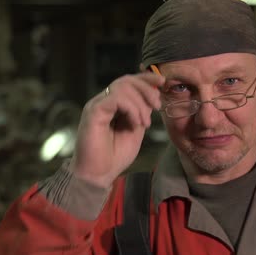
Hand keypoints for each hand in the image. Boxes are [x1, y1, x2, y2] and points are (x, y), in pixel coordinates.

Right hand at [70, 73, 164, 187]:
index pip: (129, 82)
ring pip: (122, 86)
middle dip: (147, 88)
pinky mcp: (93, 112)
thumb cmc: (115, 156)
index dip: (146, 79)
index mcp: (112, 104)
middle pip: (126, 80)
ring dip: (140, 103)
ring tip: (145, 124)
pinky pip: (116, 98)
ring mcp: (97, 105)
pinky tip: (136, 123)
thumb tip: (153, 97)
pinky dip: (131, 108)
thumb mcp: (136, 130)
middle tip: (157, 106)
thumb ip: (142, 112)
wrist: (98, 175)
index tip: (163, 81)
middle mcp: (103, 101)